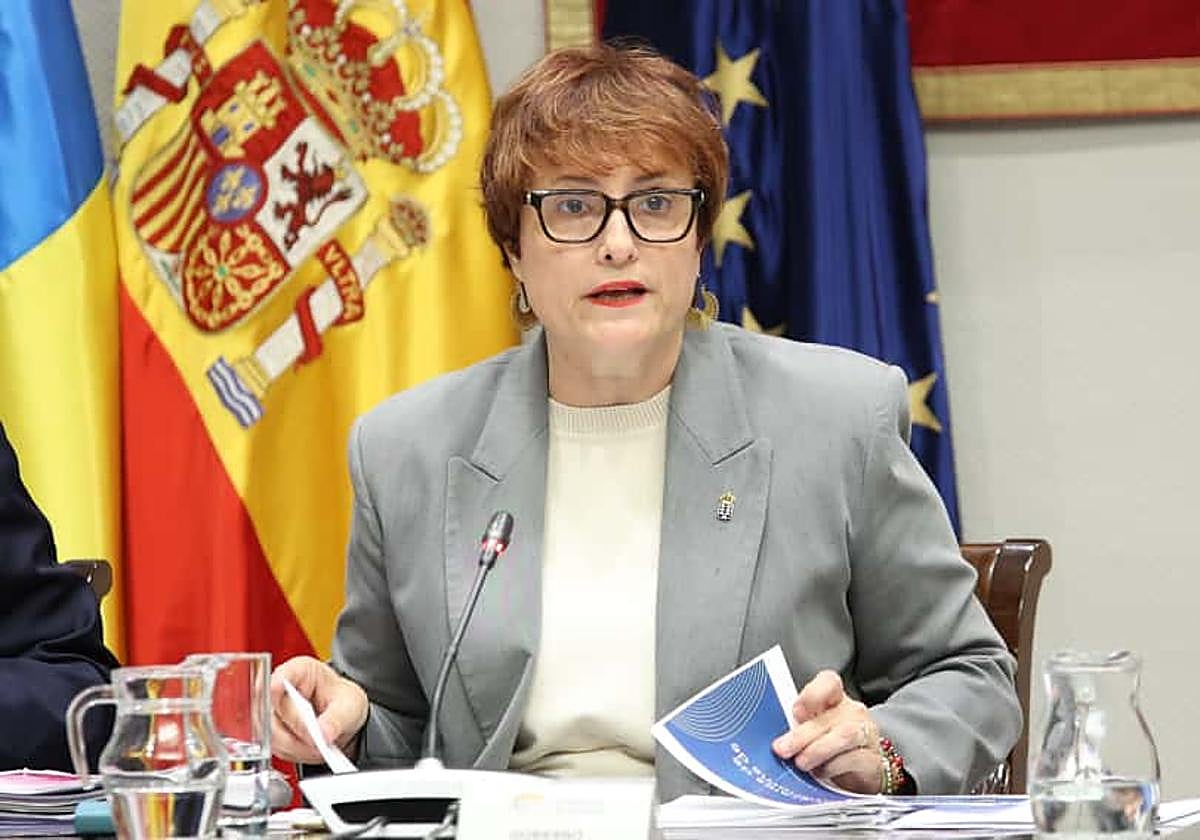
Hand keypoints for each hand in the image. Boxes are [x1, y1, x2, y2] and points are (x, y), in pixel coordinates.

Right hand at [270, 655, 368, 764]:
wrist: (342, 721)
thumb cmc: (344, 702)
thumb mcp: (350, 706)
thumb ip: (336, 720)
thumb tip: (323, 733)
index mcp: (300, 670)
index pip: (281, 676)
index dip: (275, 685)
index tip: (277, 690)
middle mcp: (280, 688)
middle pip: (274, 710)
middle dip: (298, 730)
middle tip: (318, 741)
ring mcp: (272, 711)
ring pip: (272, 734)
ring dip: (296, 746)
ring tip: (318, 747)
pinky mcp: (271, 732)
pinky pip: (275, 748)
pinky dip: (294, 753)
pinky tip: (310, 749)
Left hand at [771, 669, 881, 792]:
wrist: (860, 774)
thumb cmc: (829, 748)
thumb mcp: (811, 733)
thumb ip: (797, 728)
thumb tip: (775, 738)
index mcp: (834, 699)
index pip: (828, 683)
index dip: (812, 695)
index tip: (795, 712)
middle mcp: (852, 712)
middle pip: (828, 717)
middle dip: (801, 735)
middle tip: (782, 749)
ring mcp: (866, 734)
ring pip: (844, 735)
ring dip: (817, 750)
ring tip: (801, 763)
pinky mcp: (873, 759)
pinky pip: (854, 759)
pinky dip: (833, 767)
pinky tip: (820, 773)